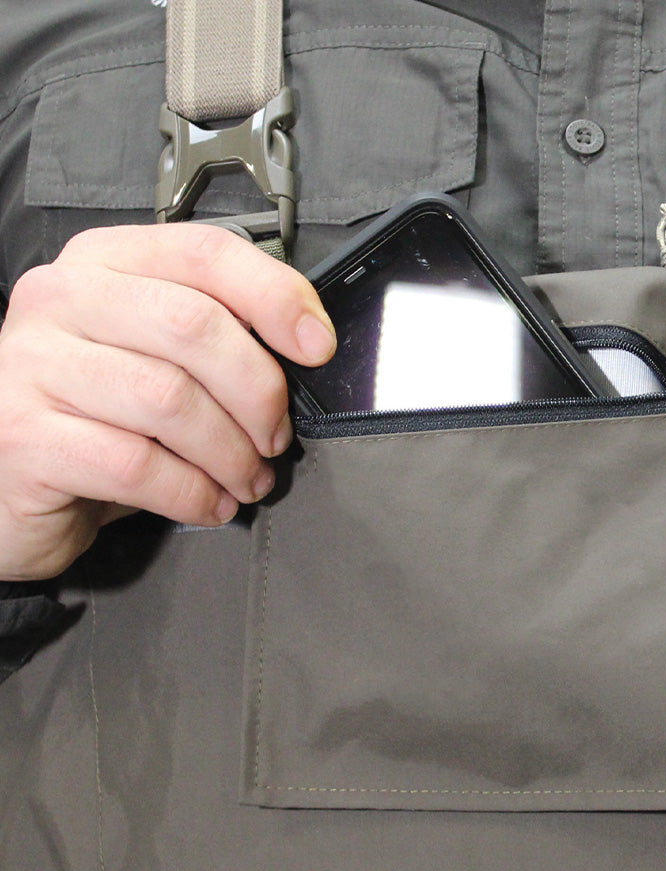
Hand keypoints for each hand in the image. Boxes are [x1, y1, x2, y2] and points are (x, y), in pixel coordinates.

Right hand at [0, 223, 335, 580]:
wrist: (8, 480)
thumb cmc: (97, 416)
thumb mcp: (153, 358)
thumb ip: (212, 336)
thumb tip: (303, 350)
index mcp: (103, 263)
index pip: (205, 253)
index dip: (275, 296)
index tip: (317, 347)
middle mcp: (61, 300)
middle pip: (193, 325)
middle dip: (258, 392)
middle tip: (275, 438)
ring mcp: (31, 365)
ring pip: (169, 399)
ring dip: (230, 453)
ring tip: (247, 478)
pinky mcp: (23, 437)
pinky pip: (136, 465)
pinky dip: (192, 493)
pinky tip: (209, 503)